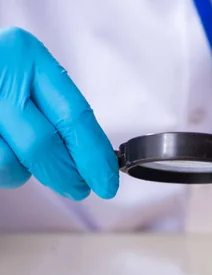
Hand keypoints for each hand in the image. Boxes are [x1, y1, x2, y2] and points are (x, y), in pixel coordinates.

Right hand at [0, 27, 117, 198]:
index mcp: (27, 55)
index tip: (108, 183)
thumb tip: (97, 163)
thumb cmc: (3, 80)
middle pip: (42, 144)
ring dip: (28, 174)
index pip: (74, 114)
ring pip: (11, 162)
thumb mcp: (31, 79)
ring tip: (29, 161)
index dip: (94, 154)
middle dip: (67, 175)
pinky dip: (5, 171)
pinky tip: (6, 152)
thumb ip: (61, 115)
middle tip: (79, 188)